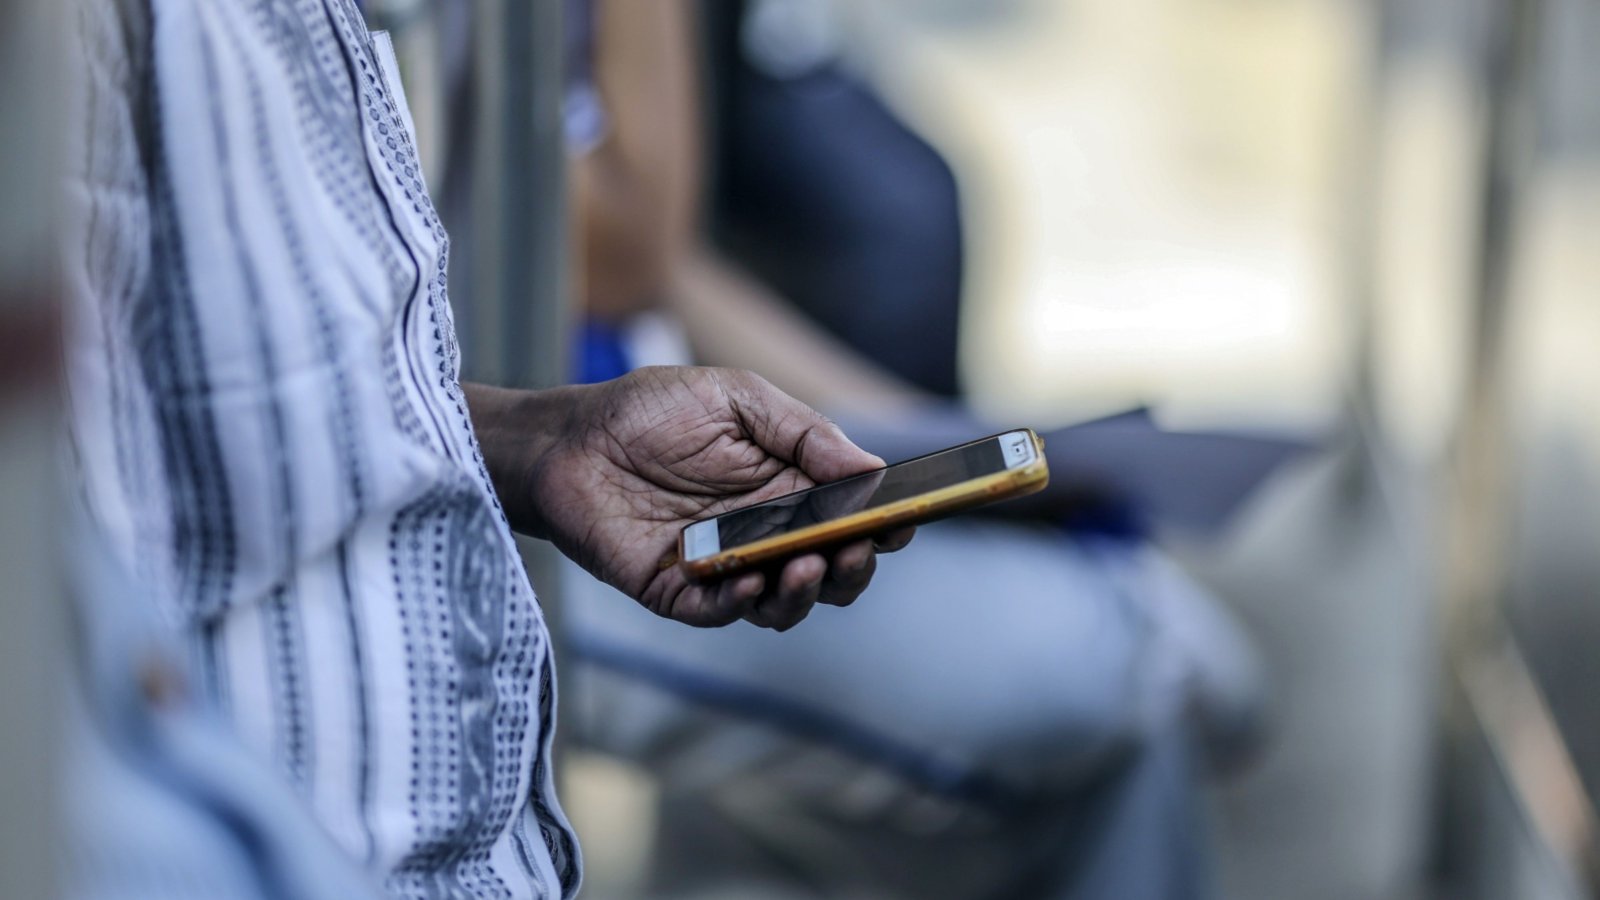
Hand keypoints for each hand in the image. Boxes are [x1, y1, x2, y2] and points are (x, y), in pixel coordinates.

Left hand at [467, 368, 913, 628]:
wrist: (570, 438)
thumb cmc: (652, 411)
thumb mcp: (738, 398)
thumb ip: (805, 433)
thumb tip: (873, 468)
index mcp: (791, 488)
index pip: (854, 518)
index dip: (884, 525)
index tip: (902, 520)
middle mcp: (767, 534)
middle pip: (833, 571)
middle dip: (854, 567)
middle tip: (854, 548)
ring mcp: (727, 567)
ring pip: (786, 604)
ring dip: (807, 592)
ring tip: (806, 564)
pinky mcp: (680, 590)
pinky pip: (723, 611)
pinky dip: (745, 603)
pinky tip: (753, 581)